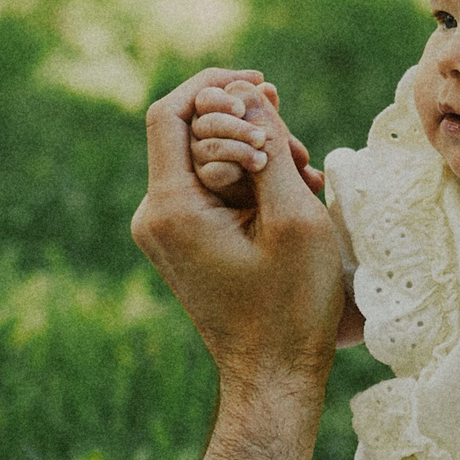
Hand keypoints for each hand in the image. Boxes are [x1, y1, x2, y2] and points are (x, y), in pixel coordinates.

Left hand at [134, 70, 346, 395]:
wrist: (273, 374)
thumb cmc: (291, 305)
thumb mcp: (294, 219)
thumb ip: (269, 148)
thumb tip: (249, 93)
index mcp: (171, 208)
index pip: (172, 113)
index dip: (214, 86)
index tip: (263, 85)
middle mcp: (154, 216)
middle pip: (190, 133)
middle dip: (247, 127)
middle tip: (299, 154)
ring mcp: (164, 230)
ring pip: (204, 159)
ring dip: (255, 154)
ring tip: (306, 177)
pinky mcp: (181, 241)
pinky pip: (209, 188)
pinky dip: (248, 181)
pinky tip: (292, 194)